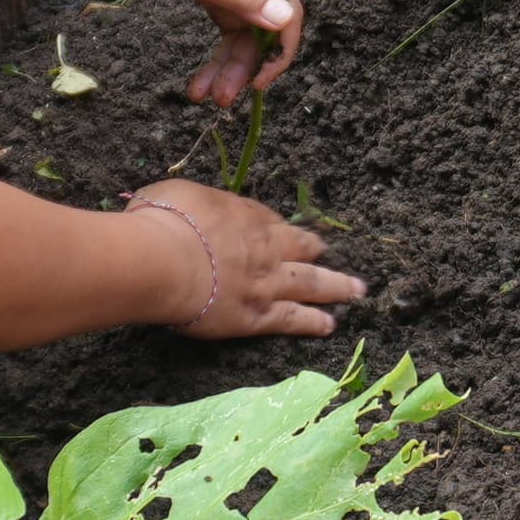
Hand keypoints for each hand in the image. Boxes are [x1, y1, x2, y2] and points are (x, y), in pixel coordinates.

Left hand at [99, 0, 300, 105]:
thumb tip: (285, 18)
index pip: (287, 7)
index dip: (280, 48)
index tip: (261, 82)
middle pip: (260, 23)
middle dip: (242, 63)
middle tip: (221, 99)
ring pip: (240, 27)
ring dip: (226, 61)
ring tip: (205, 95)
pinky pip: (223, 19)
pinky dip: (214, 47)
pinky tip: (201, 74)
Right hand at [126, 179, 367, 338]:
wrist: (164, 259)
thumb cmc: (163, 221)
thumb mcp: (177, 194)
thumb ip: (192, 205)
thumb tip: (184, 208)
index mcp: (244, 215)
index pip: (270, 220)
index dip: (280, 227)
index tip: (287, 232)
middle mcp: (264, 246)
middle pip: (301, 247)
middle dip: (317, 250)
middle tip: (332, 253)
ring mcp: (267, 282)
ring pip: (311, 283)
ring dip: (336, 286)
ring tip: (357, 291)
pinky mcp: (258, 317)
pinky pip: (293, 319)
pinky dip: (313, 322)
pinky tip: (330, 325)